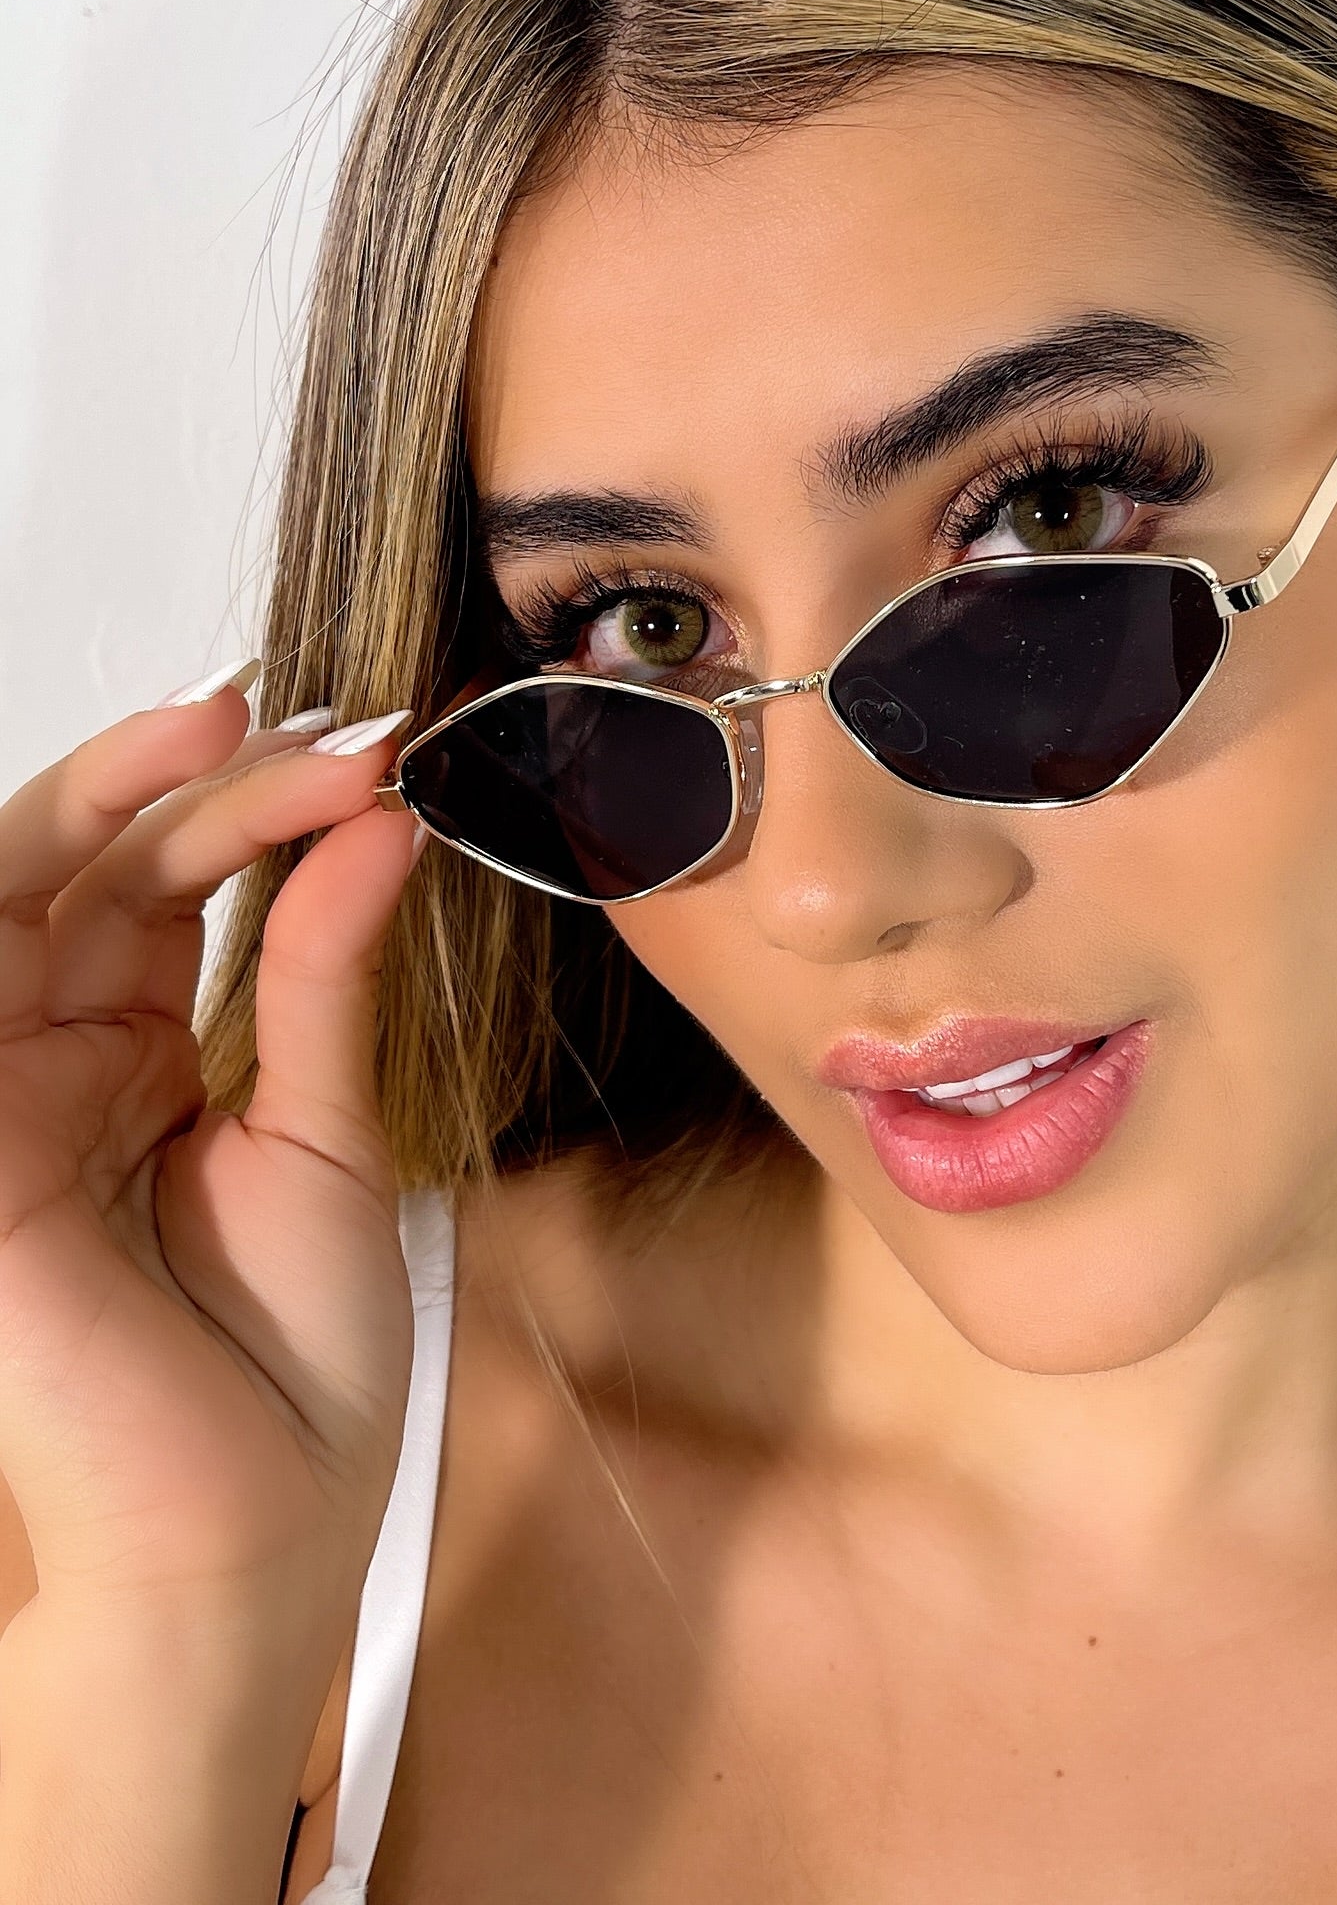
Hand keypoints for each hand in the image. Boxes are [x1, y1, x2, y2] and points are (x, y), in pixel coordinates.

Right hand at [0, 666, 424, 1646]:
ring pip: (30, 886)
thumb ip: (320, 975)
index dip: (257, 805)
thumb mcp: (325, 1134)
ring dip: (131, 792)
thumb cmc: (290, 1366)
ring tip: (243, 728)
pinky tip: (156, 794)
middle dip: (206, 778)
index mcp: (135, 1063)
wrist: (253, 1530)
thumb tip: (376, 827)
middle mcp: (54, 1061)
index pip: (169, 887)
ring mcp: (1, 1095)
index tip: (372, 753)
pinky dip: (51, 864)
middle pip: (100, 866)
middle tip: (325, 730)